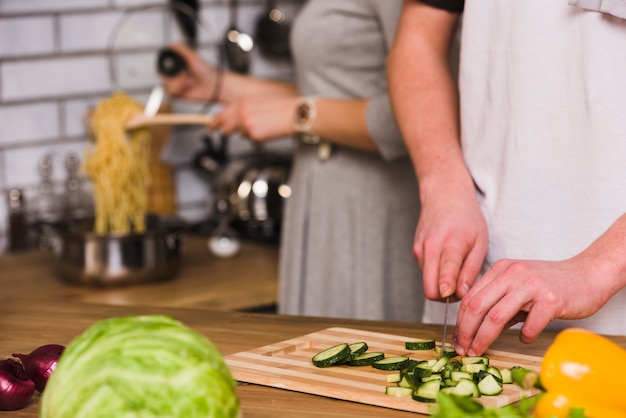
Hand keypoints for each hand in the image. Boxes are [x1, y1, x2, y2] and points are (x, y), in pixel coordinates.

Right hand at [159, 43, 218, 101]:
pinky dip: (180, 89)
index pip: (162, 67)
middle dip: (173, 76)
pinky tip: (188, 87)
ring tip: (189, 81)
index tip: (170, 67)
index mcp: (178, 66)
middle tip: (184, 74)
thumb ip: (181, 49)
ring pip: (166, 85)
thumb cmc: (207, 72)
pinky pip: (172, 93)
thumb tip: (170, 44)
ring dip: (178, 83)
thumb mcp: (192, 57)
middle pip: (162, 77)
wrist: (214, 86)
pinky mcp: (180, 95)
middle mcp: (176, 76)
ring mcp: (177, 86)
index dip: (163, 68)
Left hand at [211, 94, 297, 141]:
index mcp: (244, 101)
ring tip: (262, 127)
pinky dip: (258, 138)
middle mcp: (242, 111)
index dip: (215, 120)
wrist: (296, 113)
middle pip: (225, 125)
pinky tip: (268, 131)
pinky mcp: (254, 134)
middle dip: (225, 130)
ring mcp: (247, 123)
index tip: (212, 125)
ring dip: (247, 133)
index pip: (223, 112)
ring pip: (239, 134)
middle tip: (225, 132)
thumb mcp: (260, 102)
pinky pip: (252, 140)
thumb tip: (237, 120)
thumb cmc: (284, 107)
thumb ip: (246, 109)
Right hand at [414, 171, 487, 302]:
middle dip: (444, 298)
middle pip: (429, 287)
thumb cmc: (467, 218)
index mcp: (452, 244)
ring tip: (456, 274)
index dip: (447, 291)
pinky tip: (445, 262)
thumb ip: (471, 269)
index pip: (445, 273)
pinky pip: (425, 273)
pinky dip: (435, 275)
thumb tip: (462, 293)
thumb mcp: (480, 241)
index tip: (450, 298)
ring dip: (440, 286)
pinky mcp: (415, 251)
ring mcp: (420, 249)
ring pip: (426, 283)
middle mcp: (431, 248)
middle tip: (460, 292)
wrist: (444, 195)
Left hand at [453, 256, 618, 355]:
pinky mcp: (551, 299)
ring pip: (496, 316)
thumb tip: (476, 330)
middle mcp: (513, 274)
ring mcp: (532, 285)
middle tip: (463, 349)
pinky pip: (530, 324)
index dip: (460, 321)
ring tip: (480, 351)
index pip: (471, 297)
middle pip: (478, 306)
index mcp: (501, 269)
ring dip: (484, 338)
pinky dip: (524, 336)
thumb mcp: (518, 288)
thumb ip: (499, 305)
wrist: (588, 274)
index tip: (458, 339)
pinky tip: (524, 339)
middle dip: (466, 331)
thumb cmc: (551, 284)